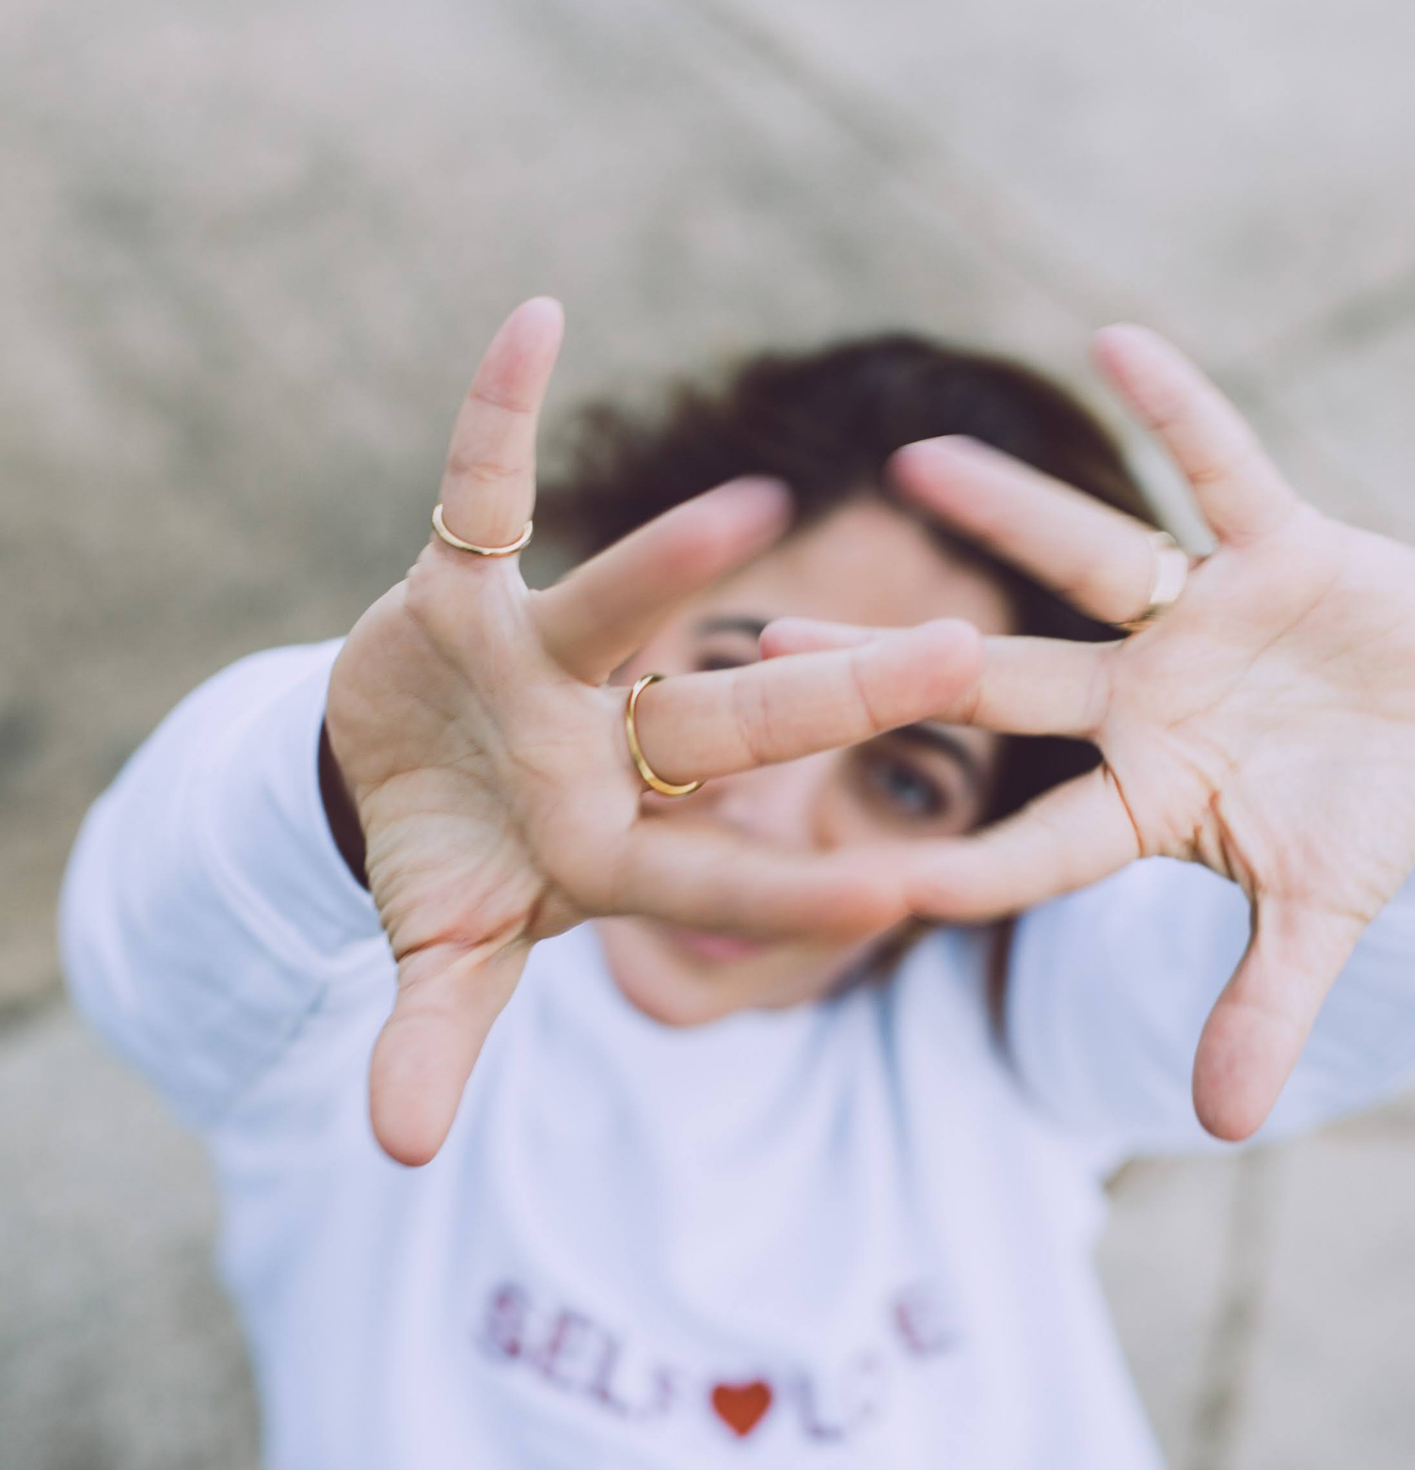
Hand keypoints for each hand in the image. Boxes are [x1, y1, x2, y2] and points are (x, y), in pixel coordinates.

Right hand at [326, 299, 986, 1164]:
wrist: (389, 782)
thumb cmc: (447, 872)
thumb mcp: (443, 958)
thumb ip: (431, 1040)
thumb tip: (398, 1153)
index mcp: (611, 844)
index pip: (720, 869)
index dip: (800, 885)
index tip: (910, 896)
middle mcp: (600, 742)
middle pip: (727, 722)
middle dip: (835, 698)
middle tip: (969, 659)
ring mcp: (542, 659)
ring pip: (625, 606)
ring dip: (677, 560)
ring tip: (757, 507)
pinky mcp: (467, 582)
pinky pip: (479, 488)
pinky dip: (495, 413)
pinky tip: (534, 316)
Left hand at [769, 328, 1414, 1140]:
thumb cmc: (1371, 813)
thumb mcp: (1323, 911)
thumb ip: (1264, 1003)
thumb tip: (1218, 1127)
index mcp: (1148, 794)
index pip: (1040, 840)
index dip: (974, 866)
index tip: (881, 889)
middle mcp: (1146, 697)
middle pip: (1003, 679)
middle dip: (899, 663)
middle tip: (775, 635)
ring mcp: (1202, 617)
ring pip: (1088, 557)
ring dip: (1006, 509)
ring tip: (911, 462)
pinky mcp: (1276, 543)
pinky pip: (1225, 466)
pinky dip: (1185, 410)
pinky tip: (1115, 337)